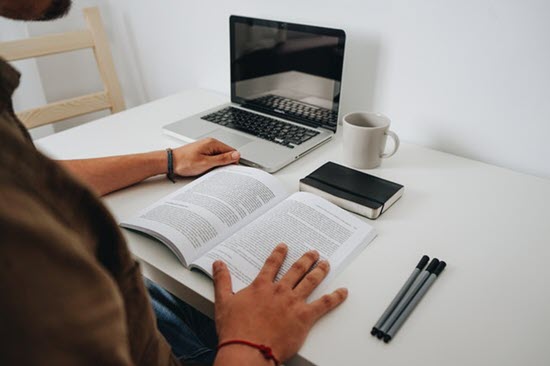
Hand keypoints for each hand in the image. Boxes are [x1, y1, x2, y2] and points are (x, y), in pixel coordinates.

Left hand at [172, 138, 239, 176]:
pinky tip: (206, 169)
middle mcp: (210, 143)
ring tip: (210, 170)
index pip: (232, 151)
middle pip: (226, 153)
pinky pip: (213, 158)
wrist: (170, 162)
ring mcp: (206, 147)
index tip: (231, 170)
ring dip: (218, 164)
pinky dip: (212, 164)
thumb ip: (222, 159)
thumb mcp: (206, 163)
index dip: (233, 161)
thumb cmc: (185, 162)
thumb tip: (236, 155)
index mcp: (213, 143)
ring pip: (219, 156)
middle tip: (218, 171)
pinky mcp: (202, 152)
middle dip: (225, 163)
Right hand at [213, 243, 347, 362]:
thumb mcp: (223, 301)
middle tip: (313, 253)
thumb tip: (218, 264)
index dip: (279, 254)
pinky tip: (342, 292)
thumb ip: (222, 280)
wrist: (247, 350)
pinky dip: (335, 297)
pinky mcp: (304, 317)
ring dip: (320, 271)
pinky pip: (324, 304)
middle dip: (306, 259)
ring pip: (311, 281)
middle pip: (296, 269)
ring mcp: (293, 303)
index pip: (272, 264)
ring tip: (326, 264)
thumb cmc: (236, 330)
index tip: (284, 247)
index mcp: (261, 286)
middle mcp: (279, 291)